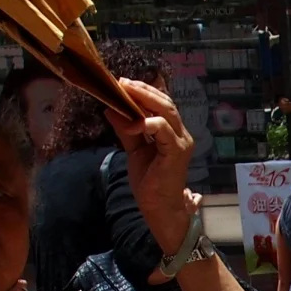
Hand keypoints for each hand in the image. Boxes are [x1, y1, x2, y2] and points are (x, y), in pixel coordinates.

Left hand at [106, 80, 198, 251]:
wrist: (159, 208)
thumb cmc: (150, 182)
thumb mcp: (134, 150)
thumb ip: (125, 130)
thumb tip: (109, 109)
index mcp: (172, 132)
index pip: (161, 104)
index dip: (144, 91)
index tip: (123, 83)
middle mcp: (180, 134)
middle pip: (165, 102)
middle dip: (143, 90)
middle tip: (122, 82)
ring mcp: (181, 142)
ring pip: (166, 110)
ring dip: (145, 99)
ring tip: (126, 92)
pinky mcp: (177, 152)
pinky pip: (163, 129)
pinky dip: (147, 122)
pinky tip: (132, 122)